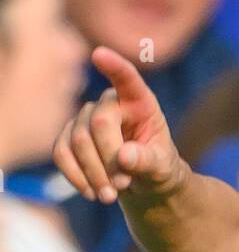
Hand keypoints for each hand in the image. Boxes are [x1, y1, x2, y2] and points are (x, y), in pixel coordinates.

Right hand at [52, 46, 184, 204]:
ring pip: (78, 141)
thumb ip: (150, 161)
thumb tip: (124, 157)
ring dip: (93, 173)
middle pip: (99, 123)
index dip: (114, 67)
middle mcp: (110, 103)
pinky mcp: (69, 136)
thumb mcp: (164, 168)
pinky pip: (62, 153)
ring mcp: (85, 117)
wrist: (143, 183)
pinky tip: (90, 192)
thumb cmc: (158, 168)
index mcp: (140, 102)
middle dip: (109, 159)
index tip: (99, 54)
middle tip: (122, 186)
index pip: (127, 80)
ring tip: (110, 197)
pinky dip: (75, 176)